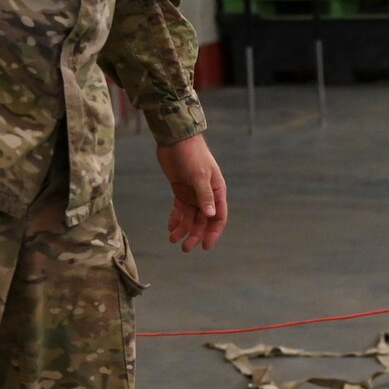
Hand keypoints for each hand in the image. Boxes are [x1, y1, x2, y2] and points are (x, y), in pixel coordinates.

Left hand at [157, 134, 227, 251]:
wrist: (176, 139)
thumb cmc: (192, 155)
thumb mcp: (200, 176)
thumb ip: (205, 196)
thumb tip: (211, 215)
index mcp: (216, 192)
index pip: (218, 217)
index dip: (213, 233)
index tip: (206, 246)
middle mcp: (206, 195)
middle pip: (202, 221)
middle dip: (194, 235)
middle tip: (185, 248)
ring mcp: (193, 193)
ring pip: (190, 217)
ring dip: (183, 229)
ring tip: (173, 240)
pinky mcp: (180, 190)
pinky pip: (179, 209)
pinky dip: (175, 218)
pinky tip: (170, 228)